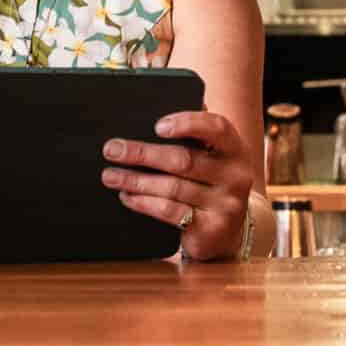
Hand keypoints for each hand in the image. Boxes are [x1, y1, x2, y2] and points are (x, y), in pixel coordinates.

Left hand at [100, 110, 254, 260]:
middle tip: (112, 150)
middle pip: (183, 160)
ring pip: (172, 187)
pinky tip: (127, 196)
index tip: (157, 126)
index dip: (187, 124)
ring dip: (135, 180)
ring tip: (110, 176)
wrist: (226, 230)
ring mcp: (226, 204)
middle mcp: (235, 176)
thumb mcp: (209, 157)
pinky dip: (144, 202)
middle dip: (142, 154)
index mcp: (234, 149)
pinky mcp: (211, 228)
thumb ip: (192, 135)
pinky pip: (170, 211)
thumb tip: (153, 114)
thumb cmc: (208, 182)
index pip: (217, 128)